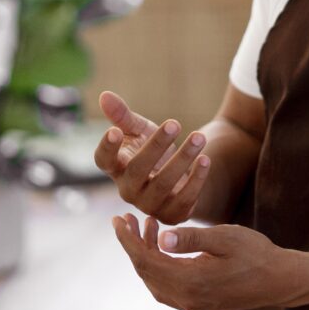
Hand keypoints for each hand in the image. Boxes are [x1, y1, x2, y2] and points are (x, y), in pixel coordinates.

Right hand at [93, 91, 210, 223]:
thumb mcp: (139, 130)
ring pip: (163, 184)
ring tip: (199, 137)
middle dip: (156, 145)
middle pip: (138, 170)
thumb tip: (104, 95)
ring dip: (183, 159)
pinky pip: (184, 199)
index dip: (107, 147)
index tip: (114, 130)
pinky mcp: (172, 214)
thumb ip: (123, 115)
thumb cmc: (152, 150)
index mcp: (116, 168)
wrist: (179, 177)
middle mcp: (128, 189)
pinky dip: (196, 179)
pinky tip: (205, 159)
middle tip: (175, 123)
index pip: (103, 160)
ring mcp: (149, 205)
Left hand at [112, 214, 308, 309]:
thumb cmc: (256, 252)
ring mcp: (193, 306)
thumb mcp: (225, 237)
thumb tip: (161, 236)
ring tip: (147, 226)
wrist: (280, 280)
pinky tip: (164, 245)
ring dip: (146, 254)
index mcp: (191, 282)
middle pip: (147, 273)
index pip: (147, 261)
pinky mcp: (199, 304)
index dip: (128, 240)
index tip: (118, 219)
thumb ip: (192, 238)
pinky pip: (168, 287)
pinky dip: (160, 265)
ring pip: (156, 281)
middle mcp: (188, 300)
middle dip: (133, 245)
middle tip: (126, 218)